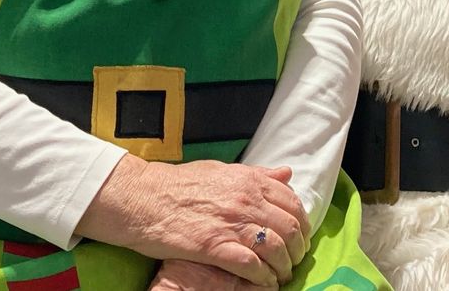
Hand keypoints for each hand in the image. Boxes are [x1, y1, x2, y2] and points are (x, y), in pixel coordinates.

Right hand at [78, 156, 309, 285]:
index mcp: (250, 180)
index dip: (302, 224)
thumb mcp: (223, 170)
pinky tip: (264, 282)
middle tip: (295, 259)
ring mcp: (231, 223)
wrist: (145, 198)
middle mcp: (246, 200)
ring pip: (275, 248)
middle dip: (297, 248)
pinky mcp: (214, 246)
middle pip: (289, 228)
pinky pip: (251, 265)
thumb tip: (287, 173)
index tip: (300, 237)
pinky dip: (262, 277)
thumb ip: (257, 174)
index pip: (292, 202)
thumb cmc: (181, 183)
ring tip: (281, 275)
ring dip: (283, 266)